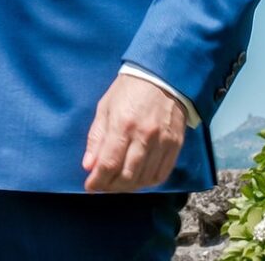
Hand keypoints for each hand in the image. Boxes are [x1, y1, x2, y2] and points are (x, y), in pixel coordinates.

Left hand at [81, 73, 187, 191]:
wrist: (162, 77)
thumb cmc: (128, 90)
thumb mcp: (105, 108)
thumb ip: (96, 137)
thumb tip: (88, 165)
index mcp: (122, 124)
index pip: (109, 163)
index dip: (97, 180)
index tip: (89, 186)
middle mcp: (144, 136)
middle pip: (127, 175)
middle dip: (111, 186)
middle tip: (102, 186)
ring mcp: (162, 142)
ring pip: (144, 178)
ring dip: (128, 187)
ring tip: (117, 184)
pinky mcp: (175, 145)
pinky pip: (162, 174)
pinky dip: (148, 182)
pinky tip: (137, 180)